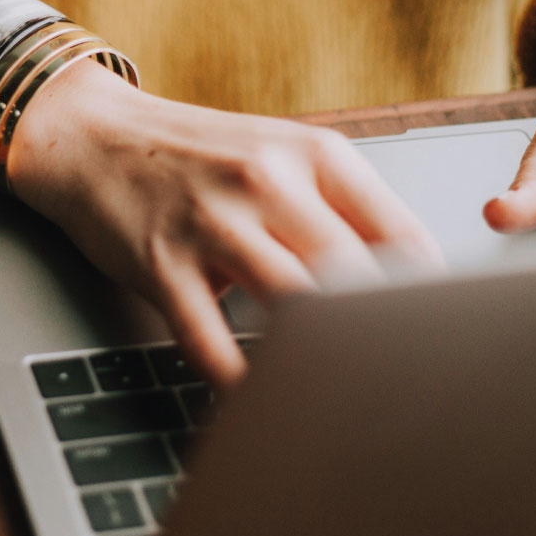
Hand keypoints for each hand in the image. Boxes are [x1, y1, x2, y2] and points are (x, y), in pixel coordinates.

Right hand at [7, 61, 442, 384]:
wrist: (97, 138)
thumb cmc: (203, 155)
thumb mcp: (281, 155)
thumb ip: (341, 207)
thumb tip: (408, 279)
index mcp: (314, 153)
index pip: (399, 233)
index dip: (427, 296)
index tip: (438, 337)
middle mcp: (269, 181)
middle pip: (353, 274)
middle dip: (382, 334)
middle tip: (398, 378)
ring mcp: (213, 222)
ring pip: (292, 304)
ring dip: (318, 357)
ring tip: (340, 396)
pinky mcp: (162, 263)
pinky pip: (209, 339)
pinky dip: (237, 379)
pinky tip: (256, 397)